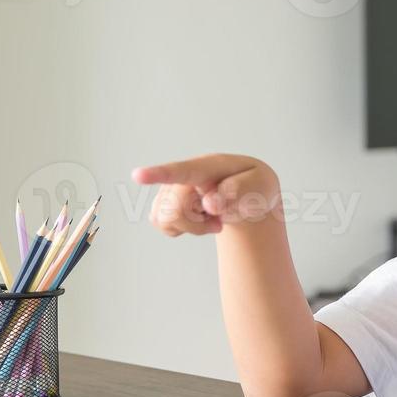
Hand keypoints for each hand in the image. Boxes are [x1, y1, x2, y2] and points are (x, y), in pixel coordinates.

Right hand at [132, 154, 281, 235]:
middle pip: (176, 209)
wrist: (247, 192)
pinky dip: (184, 230)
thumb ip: (238, 191)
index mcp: (208, 166)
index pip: (181, 170)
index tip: (137, 175)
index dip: (159, 174)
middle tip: (220, 221)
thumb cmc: (254, 185)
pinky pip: (163, 226)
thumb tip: (210, 203)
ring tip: (212, 217)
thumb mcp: (259, 186)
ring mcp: (171, 189)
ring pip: (167, 220)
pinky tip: (198, 219)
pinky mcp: (164, 204)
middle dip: (198, 224)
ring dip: (193, 228)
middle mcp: (184, 175)